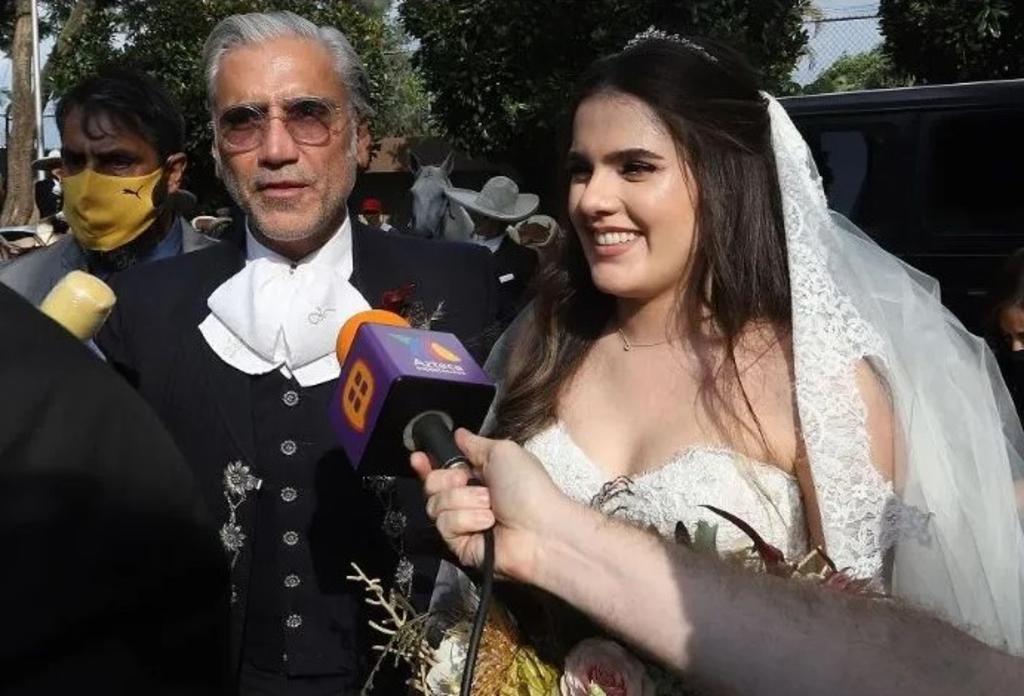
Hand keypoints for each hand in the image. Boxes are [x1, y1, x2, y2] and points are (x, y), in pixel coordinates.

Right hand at [410, 429, 566, 582]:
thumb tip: (459, 433)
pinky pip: (445, 524)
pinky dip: (467, 519)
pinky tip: (488, 523)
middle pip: (432, 485)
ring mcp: (464, 523)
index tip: (418, 458)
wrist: (541, 529)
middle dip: (447, 479)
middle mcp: (469, 499)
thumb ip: (476, 443)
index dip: (428, 464)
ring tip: (490, 507)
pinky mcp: (460, 544)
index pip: (443, 469)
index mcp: (479, 476)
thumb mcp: (503, 452)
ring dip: (464, 500)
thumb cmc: (529, 488)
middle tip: (467, 481)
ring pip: (436, 504)